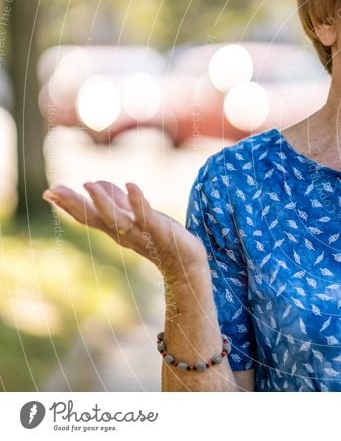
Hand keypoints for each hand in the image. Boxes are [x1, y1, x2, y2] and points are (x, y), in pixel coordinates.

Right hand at [42, 181, 207, 283]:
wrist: (186, 262)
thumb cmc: (160, 238)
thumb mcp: (135, 216)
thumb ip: (117, 202)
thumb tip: (97, 184)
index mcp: (116, 229)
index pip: (88, 215)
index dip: (69, 204)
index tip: (48, 192)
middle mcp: (123, 233)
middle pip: (94, 218)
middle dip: (74, 204)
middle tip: (53, 190)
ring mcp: (140, 233)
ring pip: (116, 218)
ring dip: (102, 201)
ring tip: (89, 184)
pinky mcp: (159, 231)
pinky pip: (146, 215)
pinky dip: (138, 201)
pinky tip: (131, 185)